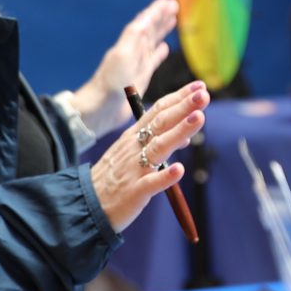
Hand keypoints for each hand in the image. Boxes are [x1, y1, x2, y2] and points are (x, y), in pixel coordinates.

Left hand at [74, 0, 178, 129]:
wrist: (101, 108)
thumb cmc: (111, 84)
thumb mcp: (122, 57)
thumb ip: (133, 38)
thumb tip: (146, 20)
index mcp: (129, 44)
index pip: (145, 22)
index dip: (156, 11)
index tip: (168, 1)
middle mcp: (133, 51)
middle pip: (149, 29)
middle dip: (161, 17)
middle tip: (174, 6)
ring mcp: (137, 64)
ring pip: (152, 42)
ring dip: (161, 31)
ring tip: (172, 21)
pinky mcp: (140, 78)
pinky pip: (153, 60)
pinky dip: (159, 53)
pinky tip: (165, 48)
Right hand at [86, 80, 207, 232]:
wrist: (87, 204)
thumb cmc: (114, 177)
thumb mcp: (133, 153)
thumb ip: (158, 141)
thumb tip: (187, 134)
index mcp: (133, 136)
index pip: (158, 111)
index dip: (179, 98)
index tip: (199, 86)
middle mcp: (134, 148)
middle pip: (161, 123)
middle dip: (183, 107)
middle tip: (203, 95)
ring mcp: (134, 169)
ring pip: (159, 147)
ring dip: (180, 131)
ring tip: (199, 118)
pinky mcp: (134, 192)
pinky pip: (151, 183)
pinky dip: (165, 176)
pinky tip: (179, 169)